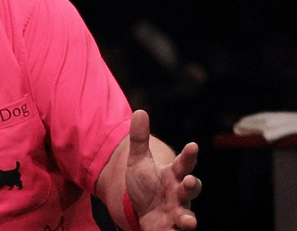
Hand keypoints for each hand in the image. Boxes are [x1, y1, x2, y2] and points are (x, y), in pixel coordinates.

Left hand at [126, 110, 201, 230]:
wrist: (140, 209)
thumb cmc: (146, 183)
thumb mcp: (138, 160)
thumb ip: (139, 139)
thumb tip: (139, 111)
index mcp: (174, 175)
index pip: (184, 164)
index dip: (189, 155)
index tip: (192, 145)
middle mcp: (179, 195)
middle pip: (191, 190)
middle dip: (193, 186)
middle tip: (191, 182)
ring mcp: (177, 214)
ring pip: (187, 217)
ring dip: (188, 220)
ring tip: (189, 222)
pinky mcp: (169, 230)